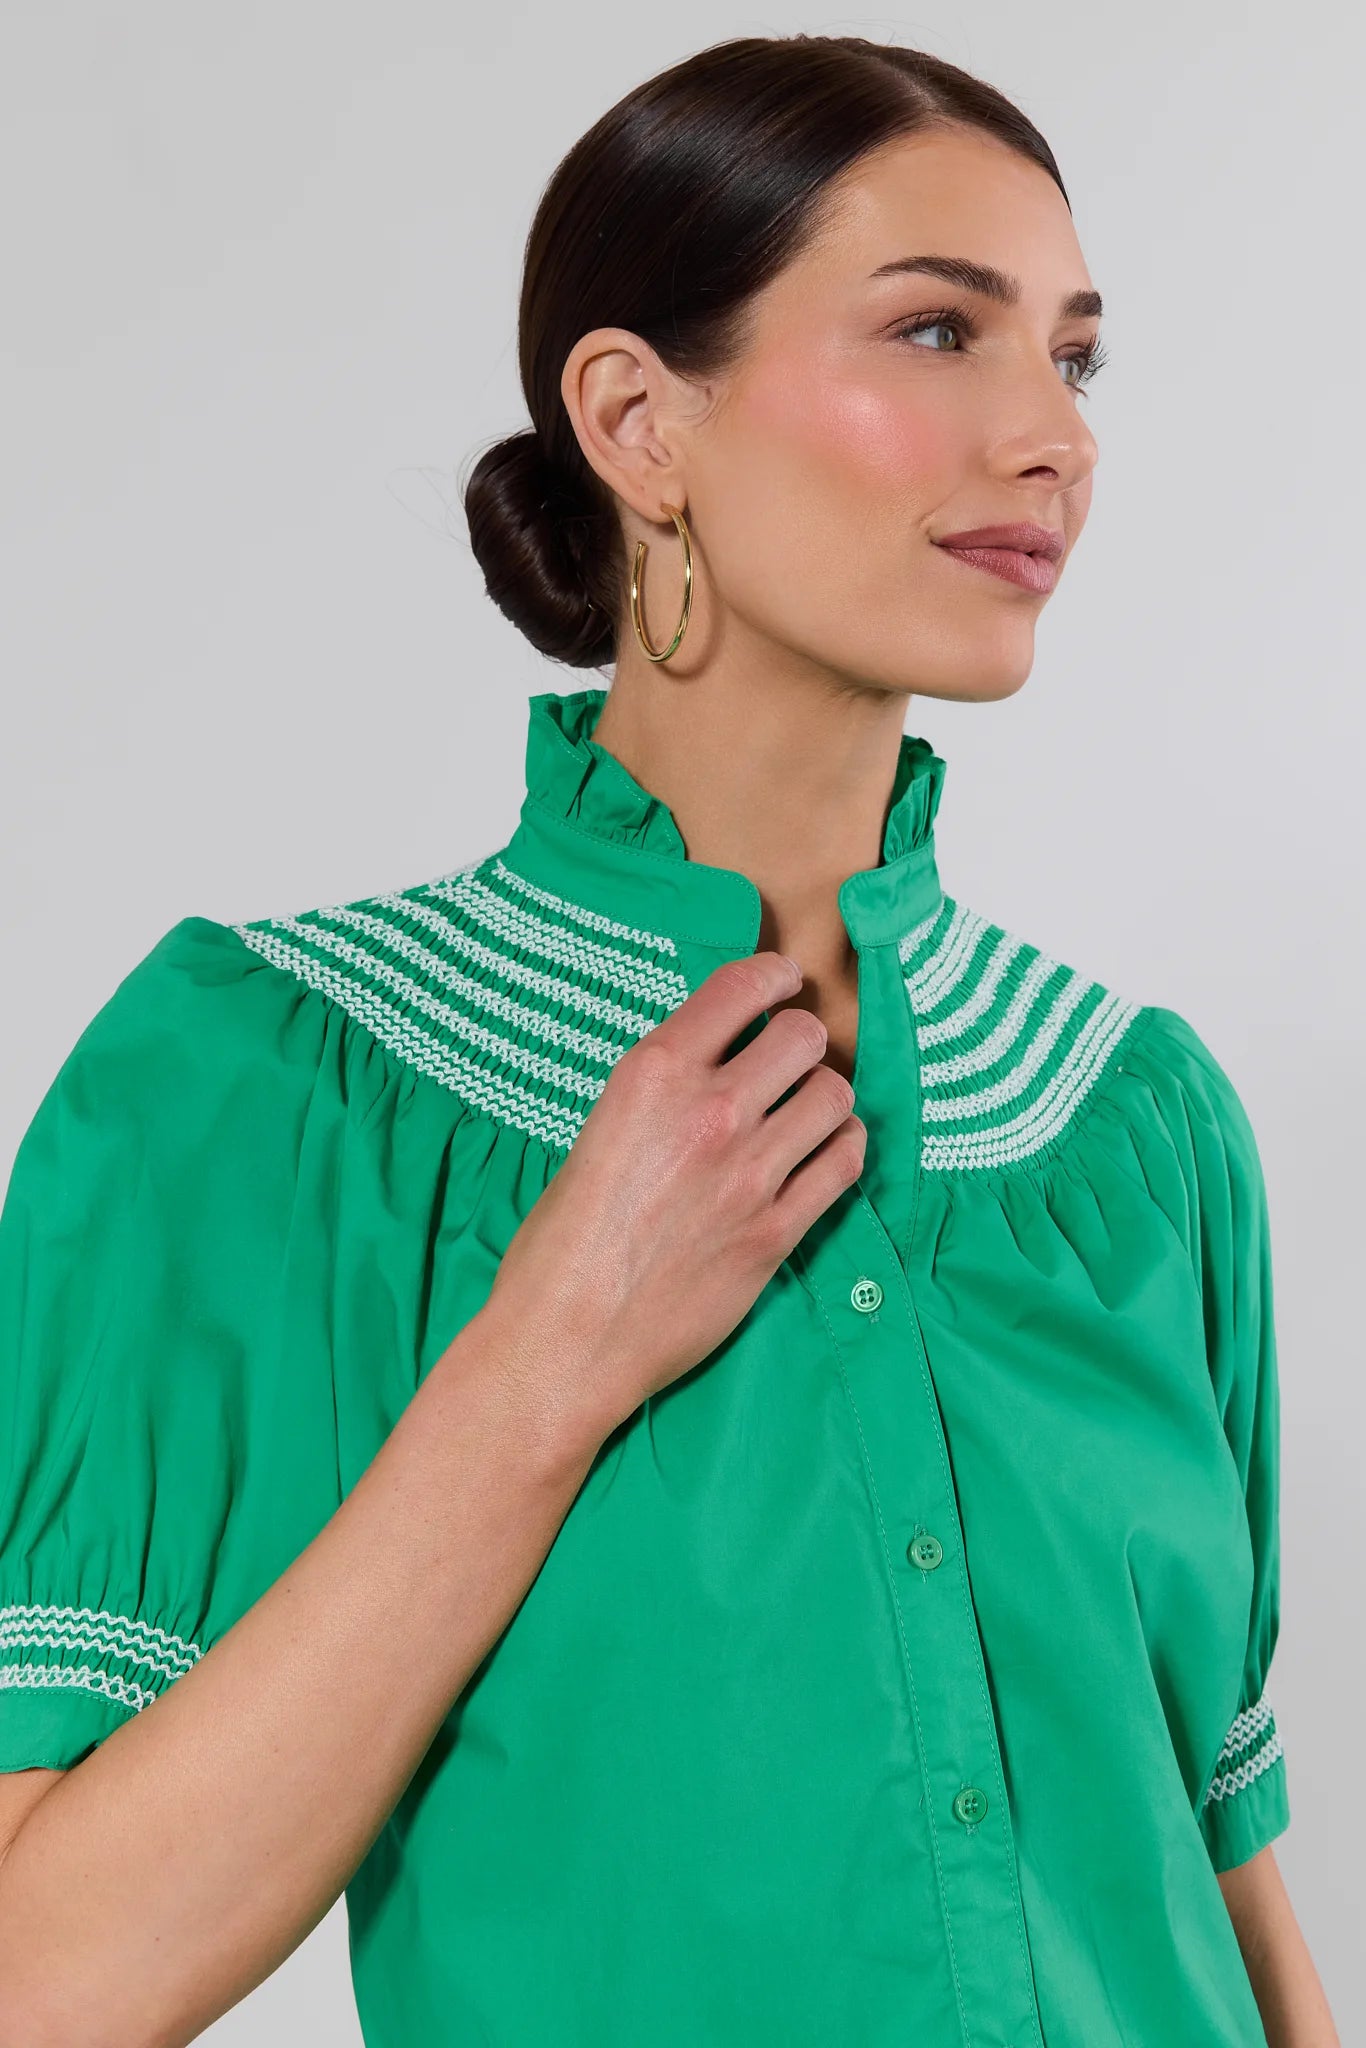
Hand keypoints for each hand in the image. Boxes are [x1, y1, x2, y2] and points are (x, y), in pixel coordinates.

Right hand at [481, 950, 863, 1452]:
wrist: (568, 1339)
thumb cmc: (561, 1244)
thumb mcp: (599, 1131)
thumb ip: (662, 1093)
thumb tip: (713, 1070)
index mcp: (654, 1074)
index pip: (742, 988)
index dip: (775, 976)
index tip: (784, 982)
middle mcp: (710, 1111)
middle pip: (803, 1036)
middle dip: (800, 1043)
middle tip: (788, 1061)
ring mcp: (751, 1172)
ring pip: (835, 1095)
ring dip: (823, 1097)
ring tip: (803, 1113)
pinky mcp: (778, 1231)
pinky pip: (845, 1163)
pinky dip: (842, 1148)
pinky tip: (822, 1154)